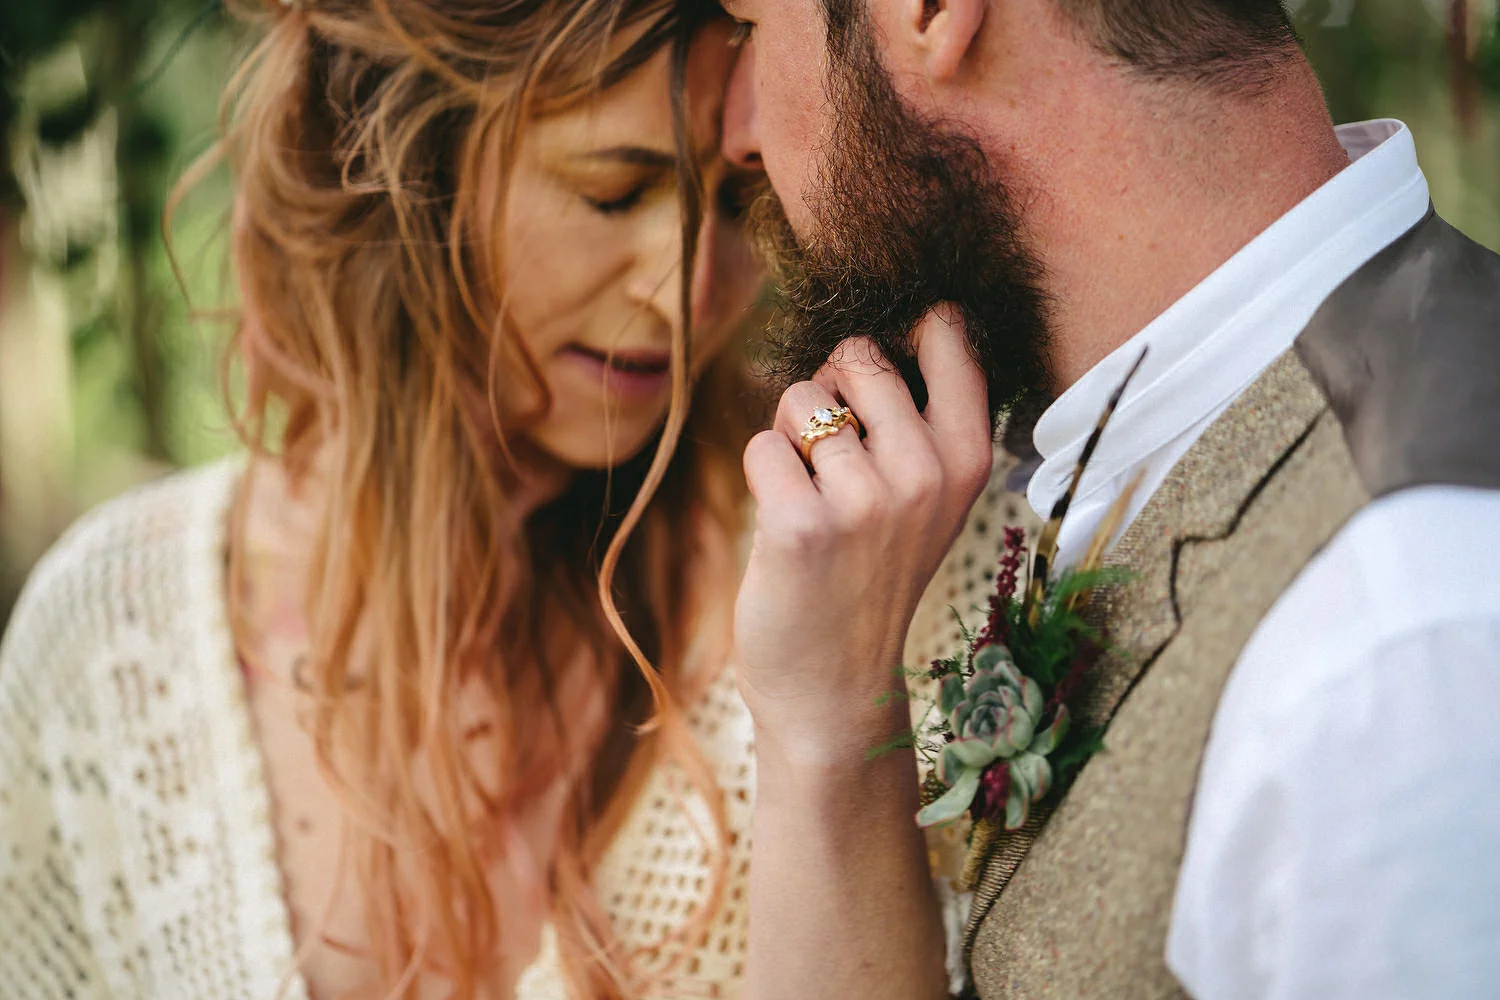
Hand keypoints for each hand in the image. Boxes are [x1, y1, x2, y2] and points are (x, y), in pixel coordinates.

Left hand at [735, 307, 993, 761]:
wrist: (837, 688)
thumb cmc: (871, 578)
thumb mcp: (928, 500)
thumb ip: (918, 421)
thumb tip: (878, 334)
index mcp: (968, 459)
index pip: (947, 336)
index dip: (902, 334)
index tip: (882, 375)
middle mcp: (927, 473)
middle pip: (858, 356)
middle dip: (829, 391)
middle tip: (831, 456)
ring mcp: (867, 500)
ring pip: (801, 398)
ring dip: (789, 436)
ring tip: (810, 495)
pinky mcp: (803, 525)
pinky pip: (761, 444)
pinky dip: (761, 472)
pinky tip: (783, 521)